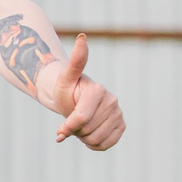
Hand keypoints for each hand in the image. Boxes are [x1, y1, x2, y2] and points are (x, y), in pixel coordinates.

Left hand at [35, 34, 123, 149]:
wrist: (74, 99)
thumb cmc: (66, 89)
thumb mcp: (65, 78)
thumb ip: (75, 62)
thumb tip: (82, 37)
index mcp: (97, 91)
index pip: (81, 118)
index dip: (68, 127)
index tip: (59, 131)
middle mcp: (112, 100)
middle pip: (88, 131)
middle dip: (75, 131)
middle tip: (72, 119)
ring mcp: (119, 113)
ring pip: (96, 139)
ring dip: (84, 138)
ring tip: (81, 124)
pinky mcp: (122, 125)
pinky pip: (107, 144)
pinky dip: (95, 144)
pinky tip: (90, 132)